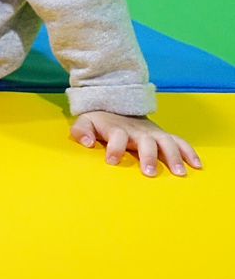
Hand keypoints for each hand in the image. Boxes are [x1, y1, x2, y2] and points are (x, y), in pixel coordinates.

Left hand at [70, 111, 201, 176]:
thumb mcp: (85, 122)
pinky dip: (189, 151)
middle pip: (145, 141)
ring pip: (166, 141)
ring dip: (173, 156)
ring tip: (178, 173)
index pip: (116, 135)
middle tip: (149, 173)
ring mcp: (152, 132)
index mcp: (116, 128)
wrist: (117, 105)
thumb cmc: (100, 120)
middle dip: (148, 156)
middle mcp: (137, 130)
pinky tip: (196, 165)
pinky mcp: (162, 135)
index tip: (111, 160)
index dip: (114, 147)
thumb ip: (81, 131)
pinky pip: (179, 141)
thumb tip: (87, 142)